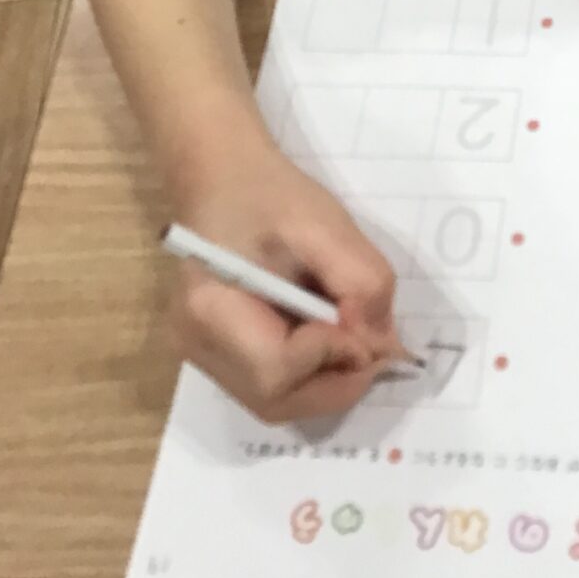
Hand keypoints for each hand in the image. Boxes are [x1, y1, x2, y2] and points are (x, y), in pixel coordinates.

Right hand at [171, 135, 403, 422]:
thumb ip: (360, 283)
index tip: (363, 322)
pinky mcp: (218, 354)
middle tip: (372, 343)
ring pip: (276, 401)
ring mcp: (203, 355)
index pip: (277, 371)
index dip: (331, 356)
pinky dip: (310, 372)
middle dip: (336, 381)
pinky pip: (271, 385)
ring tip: (350, 334)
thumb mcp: (326, 224)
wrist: (223, 176)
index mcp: (211, 309)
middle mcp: (197, 346)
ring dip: (327, 379)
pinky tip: (325, 333)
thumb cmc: (270, 194)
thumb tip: (381, 344)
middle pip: (276, 401)